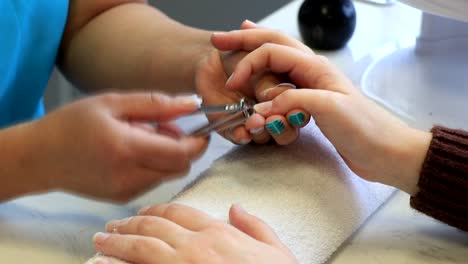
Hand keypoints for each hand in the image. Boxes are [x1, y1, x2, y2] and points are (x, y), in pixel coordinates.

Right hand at [31, 92, 207, 201]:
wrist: (41, 157)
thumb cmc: (73, 124)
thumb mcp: (114, 102)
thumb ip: (157, 104)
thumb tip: (193, 104)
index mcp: (126, 148)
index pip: (182, 154)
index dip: (198, 142)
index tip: (199, 130)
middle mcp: (129, 175)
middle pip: (181, 167)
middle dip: (183, 147)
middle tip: (162, 127)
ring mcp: (126, 191)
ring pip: (169, 175)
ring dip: (167, 156)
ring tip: (141, 137)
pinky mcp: (123, 198)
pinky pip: (153, 181)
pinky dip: (153, 166)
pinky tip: (133, 152)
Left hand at [90, 203, 296, 263]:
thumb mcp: (278, 252)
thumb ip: (256, 227)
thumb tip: (237, 207)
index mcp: (220, 234)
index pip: (180, 212)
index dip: (157, 210)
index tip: (143, 214)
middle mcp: (196, 246)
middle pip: (154, 227)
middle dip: (129, 224)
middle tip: (112, 226)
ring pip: (140, 247)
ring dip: (116, 242)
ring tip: (100, 240)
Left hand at [194, 21, 308, 144]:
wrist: (213, 59)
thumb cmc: (243, 56)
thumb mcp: (261, 63)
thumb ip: (271, 83)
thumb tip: (277, 97)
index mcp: (289, 97)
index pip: (299, 112)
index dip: (298, 114)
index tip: (293, 110)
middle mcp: (275, 113)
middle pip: (288, 132)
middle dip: (283, 128)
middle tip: (274, 119)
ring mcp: (256, 123)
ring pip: (267, 138)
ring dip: (262, 131)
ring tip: (255, 121)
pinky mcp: (236, 129)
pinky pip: (242, 138)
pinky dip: (243, 136)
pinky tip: (242, 131)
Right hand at [221, 28, 430, 194]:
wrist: (385, 151)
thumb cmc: (365, 128)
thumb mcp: (328, 108)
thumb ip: (294, 100)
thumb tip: (264, 106)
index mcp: (316, 67)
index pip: (272, 52)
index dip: (248, 64)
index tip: (232, 84)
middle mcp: (311, 73)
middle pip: (274, 46)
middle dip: (246, 40)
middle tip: (221, 39)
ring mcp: (311, 88)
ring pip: (276, 66)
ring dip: (254, 60)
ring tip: (236, 49)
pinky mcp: (311, 106)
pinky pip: (282, 90)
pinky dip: (265, 84)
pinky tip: (259, 85)